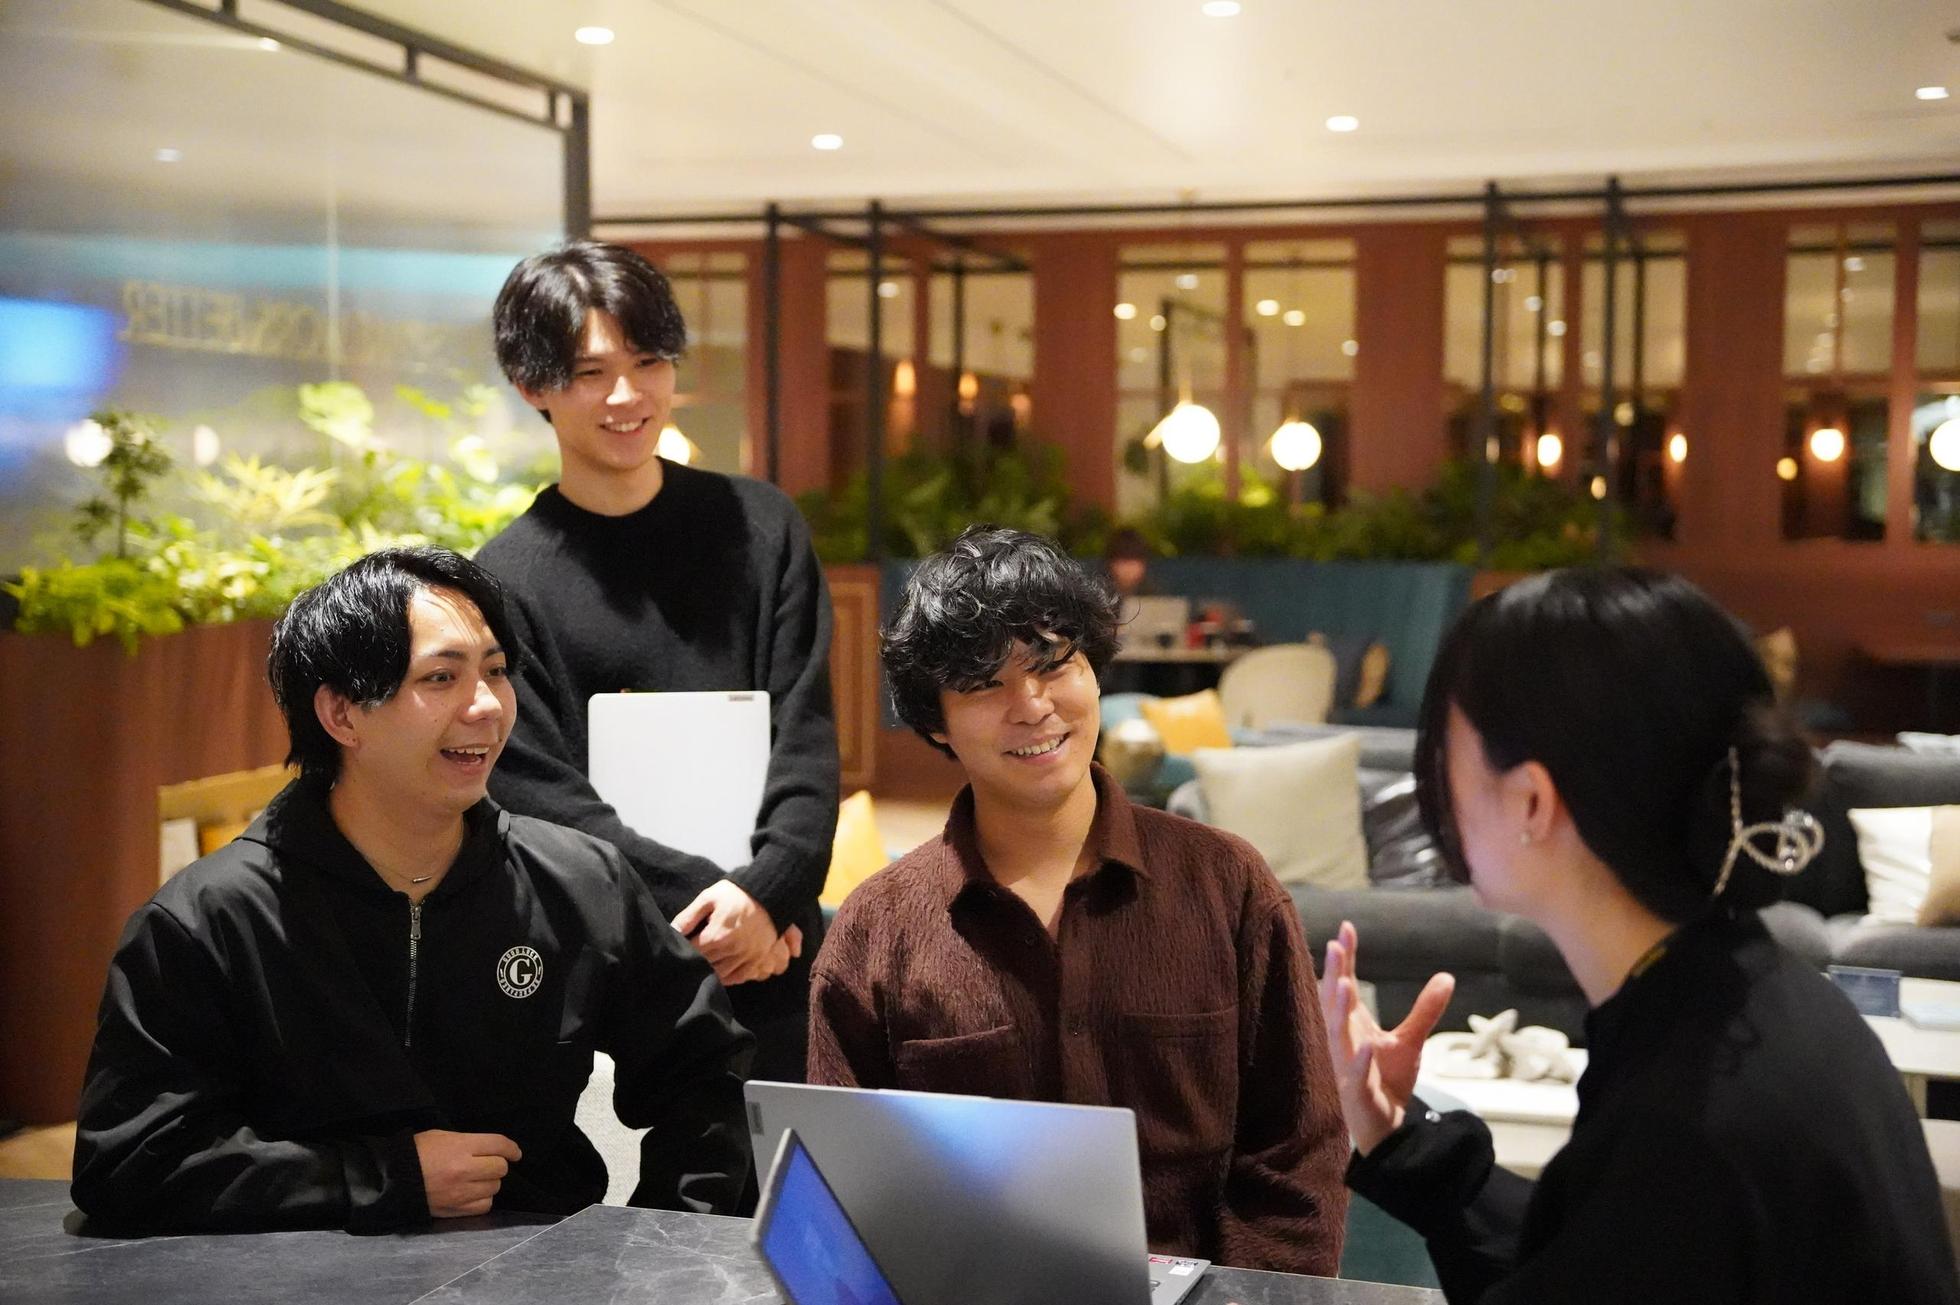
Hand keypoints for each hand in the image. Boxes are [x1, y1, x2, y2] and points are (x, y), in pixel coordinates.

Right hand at [414, 1130, 521, 1217]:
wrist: (391, 1179)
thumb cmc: (416, 1152)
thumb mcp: (442, 1136)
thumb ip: (467, 1142)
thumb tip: (488, 1149)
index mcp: (461, 1147)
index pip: (498, 1145)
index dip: (511, 1148)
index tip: (515, 1153)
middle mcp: (465, 1170)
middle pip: (500, 1168)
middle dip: (497, 1164)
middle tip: (487, 1164)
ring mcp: (461, 1192)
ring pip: (494, 1187)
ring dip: (490, 1182)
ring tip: (477, 1179)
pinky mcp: (456, 1209)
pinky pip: (484, 1206)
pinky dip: (483, 1199)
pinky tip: (474, 1194)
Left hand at [672, 881, 790, 986]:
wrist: (770, 892)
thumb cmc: (736, 894)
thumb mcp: (708, 898)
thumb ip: (689, 917)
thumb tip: (671, 932)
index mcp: (716, 935)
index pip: (693, 953)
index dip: (684, 952)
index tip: (680, 951)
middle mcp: (732, 950)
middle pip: (707, 967)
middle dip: (698, 964)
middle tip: (691, 961)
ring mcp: (748, 957)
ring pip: (723, 976)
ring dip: (713, 974)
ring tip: (706, 968)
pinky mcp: (760, 959)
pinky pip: (742, 977)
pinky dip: (731, 979)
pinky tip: (724, 973)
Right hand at [1318, 919, 1454, 1155]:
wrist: (1386, 1127)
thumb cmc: (1388, 1080)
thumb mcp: (1411, 1040)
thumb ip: (1425, 1010)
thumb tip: (1447, 976)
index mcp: (1353, 1025)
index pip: (1345, 985)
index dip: (1345, 959)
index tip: (1345, 929)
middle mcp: (1344, 1042)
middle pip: (1334, 1004)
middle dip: (1333, 975)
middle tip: (1333, 946)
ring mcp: (1347, 1067)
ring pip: (1338, 1036)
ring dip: (1338, 1011)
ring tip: (1343, 983)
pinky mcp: (1358, 1093)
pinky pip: (1356, 1076)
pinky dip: (1359, 1061)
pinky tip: (1366, 1046)